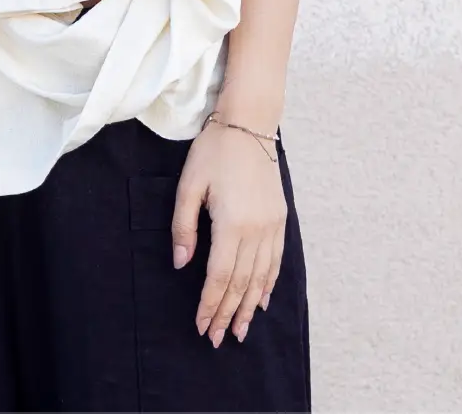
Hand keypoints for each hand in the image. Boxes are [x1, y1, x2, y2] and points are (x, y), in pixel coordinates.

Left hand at [170, 121, 286, 347]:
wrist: (249, 124)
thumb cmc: (214, 151)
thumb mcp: (189, 184)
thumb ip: (184, 226)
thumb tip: (181, 264)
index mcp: (232, 223)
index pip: (219, 276)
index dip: (209, 304)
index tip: (200, 325)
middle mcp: (256, 230)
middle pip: (241, 283)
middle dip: (227, 313)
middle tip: (216, 339)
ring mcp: (272, 225)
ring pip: (260, 277)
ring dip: (248, 307)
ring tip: (239, 331)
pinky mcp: (280, 219)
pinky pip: (275, 260)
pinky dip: (268, 284)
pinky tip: (261, 300)